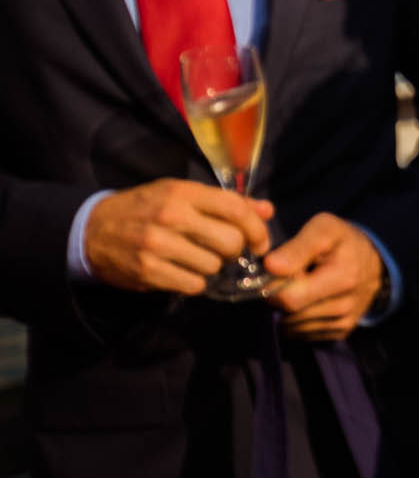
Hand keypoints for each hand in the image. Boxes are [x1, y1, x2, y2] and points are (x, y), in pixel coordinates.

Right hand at [84, 180, 273, 294]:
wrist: (92, 230)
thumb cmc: (146, 209)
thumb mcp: (182, 195)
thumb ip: (226, 203)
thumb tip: (268, 210)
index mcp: (183, 192)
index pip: (236, 209)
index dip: (257, 229)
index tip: (260, 242)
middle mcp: (171, 216)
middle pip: (230, 241)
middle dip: (235, 251)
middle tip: (226, 252)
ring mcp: (157, 244)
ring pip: (213, 266)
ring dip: (213, 268)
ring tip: (199, 260)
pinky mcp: (147, 271)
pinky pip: (193, 285)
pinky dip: (194, 283)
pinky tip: (184, 272)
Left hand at [263, 213, 384, 339]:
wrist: (375, 263)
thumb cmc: (343, 242)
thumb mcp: (325, 228)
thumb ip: (297, 247)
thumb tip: (270, 266)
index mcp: (342, 277)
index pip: (289, 298)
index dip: (273, 285)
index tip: (278, 270)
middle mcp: (345, 305)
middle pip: (289, 314)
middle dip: (279, 298)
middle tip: (288, 279)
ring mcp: (343, 321)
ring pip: (293, 327)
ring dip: (286, 310)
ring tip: (300, 288)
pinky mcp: (341, 332)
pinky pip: (303, 334)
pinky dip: (297, 320)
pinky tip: (307, 301)